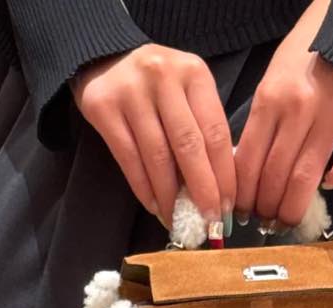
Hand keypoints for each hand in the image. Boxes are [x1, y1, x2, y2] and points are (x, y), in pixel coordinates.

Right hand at [71, 44, 236, 229]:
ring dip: (169, 197)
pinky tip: (154, 206)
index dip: (224, 175)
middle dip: (201, 190)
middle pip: (189, 146)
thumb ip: (202, 128)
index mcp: (194, 72)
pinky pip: (129, 159)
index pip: (215, 132)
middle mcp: (164, 77)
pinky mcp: (104, 108)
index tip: (227, 207)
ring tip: (178, 220)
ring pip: (157, 157)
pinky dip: (144, 188)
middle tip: (208, 222)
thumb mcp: (186, 92)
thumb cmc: (156, 86)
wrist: (105, 59)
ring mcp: (132, 92)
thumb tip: (217, 188)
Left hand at [234, 0, 332, 228]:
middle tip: (264, 223)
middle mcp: (298, 108)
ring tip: (285, 221)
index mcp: (271, 99)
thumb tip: (247, 172)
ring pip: (305, 176)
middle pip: (274, 175)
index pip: (248, 161)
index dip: (242, 196)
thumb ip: (263, 123)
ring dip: (291, 206)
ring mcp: (332, 113)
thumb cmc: (308, 56)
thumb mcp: (272, 81)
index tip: (239, 213)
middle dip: (265, 208)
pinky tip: (330, 185)